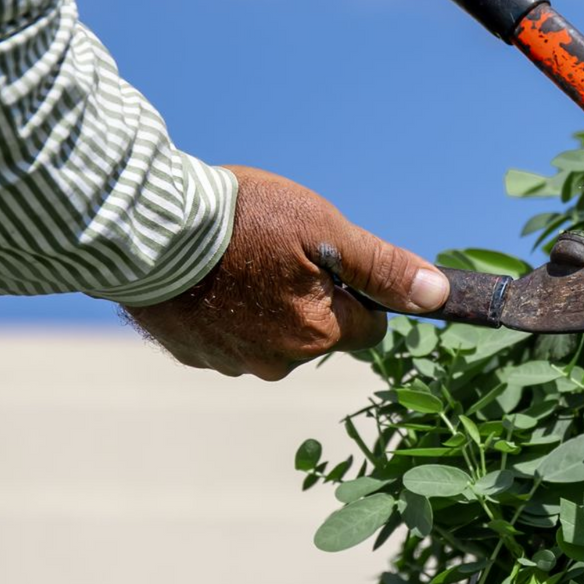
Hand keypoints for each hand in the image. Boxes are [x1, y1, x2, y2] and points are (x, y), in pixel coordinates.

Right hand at [122, 167, 446, 379]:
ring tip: (242, 260)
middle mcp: (278, 362)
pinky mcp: (195, 354)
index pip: (370, 327)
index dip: (358, 292)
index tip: (332, 261)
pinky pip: (231, 337)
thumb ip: (381, 269)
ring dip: (269, 305)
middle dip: (313, 298)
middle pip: (322, 334)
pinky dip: (229, 311)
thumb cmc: (243, 221)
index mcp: (318, 334)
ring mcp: (232, 363)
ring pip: (275, 337)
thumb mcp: (325, 231)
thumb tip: (437, 295)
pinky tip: (212, 276)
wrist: (146, 229)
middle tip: (279, 251)